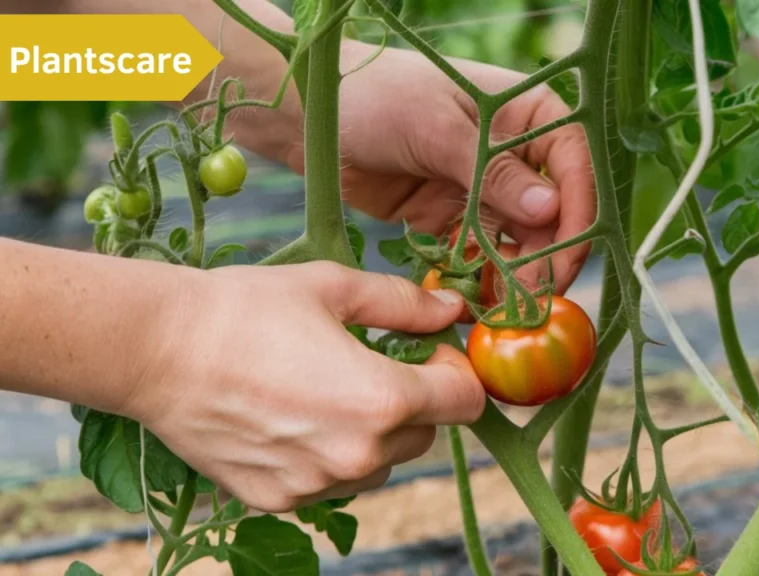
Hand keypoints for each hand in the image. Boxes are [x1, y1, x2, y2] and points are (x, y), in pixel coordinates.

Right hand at [122, 262, 484, 512]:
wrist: (157, 350)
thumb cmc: (247, 309)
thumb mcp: (335, 287)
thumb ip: (405, 304)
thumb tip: (454, 310)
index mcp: (383, 399)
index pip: (466, 401)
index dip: (456, 371)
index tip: (428, 351)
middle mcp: (359, 454)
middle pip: (426, 435)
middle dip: (415, 400)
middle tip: (374, 363)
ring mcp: (319, 484)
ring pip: (382, 464)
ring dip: (375, 433)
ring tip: (329, 391)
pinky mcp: (281, 501)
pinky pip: (333, 482)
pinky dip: (330, 455)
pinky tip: (294, 418)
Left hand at [286, 42, 595, 293]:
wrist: (312, 113)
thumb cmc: (377, 95)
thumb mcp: (437, 129)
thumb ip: (493, 173)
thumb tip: (549, 210)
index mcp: (526, 113)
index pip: (573, 164)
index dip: (577, 211)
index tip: (565, 254)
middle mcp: (515, 154)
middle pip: (554, 213)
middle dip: (548, 256)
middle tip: (535, 297)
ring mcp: (486, 190)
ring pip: (521, 241)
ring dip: (518, 276)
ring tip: (508, 311)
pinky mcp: (455, 219)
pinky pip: (481, 256)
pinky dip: (482, 280)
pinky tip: (480, 304)